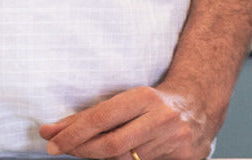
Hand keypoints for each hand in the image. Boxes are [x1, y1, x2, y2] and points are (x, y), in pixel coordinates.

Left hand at [40, 86, 217, 159]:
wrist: (199, 104)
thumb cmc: (156, 102)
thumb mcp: (128, 99)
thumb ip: (93, 115)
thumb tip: (52, 131)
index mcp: (146, 98)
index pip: (102, 118)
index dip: (73, 133)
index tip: (52, 140)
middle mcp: (161, 119)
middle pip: (110, 145)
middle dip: (81, 149)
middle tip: (60, 148)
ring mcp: (172, 141)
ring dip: (99, 158)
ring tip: (85, 151)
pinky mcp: (181, 158)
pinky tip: (114, 157)